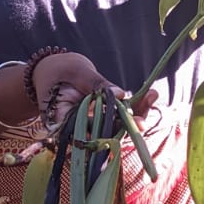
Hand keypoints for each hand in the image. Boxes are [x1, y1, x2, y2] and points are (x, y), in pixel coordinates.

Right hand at [31, 53, 159, 131]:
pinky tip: (149, 94)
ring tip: (153, 94)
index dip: (114, 131)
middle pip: (107, 132)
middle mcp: (78, 128)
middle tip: (150, 102)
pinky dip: (133, 106)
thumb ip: (96, 84)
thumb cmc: (58, 69)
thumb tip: (121, 94)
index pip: (90, 134)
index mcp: (65, 122)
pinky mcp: (99, 116)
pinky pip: (117, 115)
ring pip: (116, 125)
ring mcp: (90, 122)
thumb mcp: (76, 72)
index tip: (135, 124)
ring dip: (137, 112)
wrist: (50, 70)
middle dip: (132, 121)